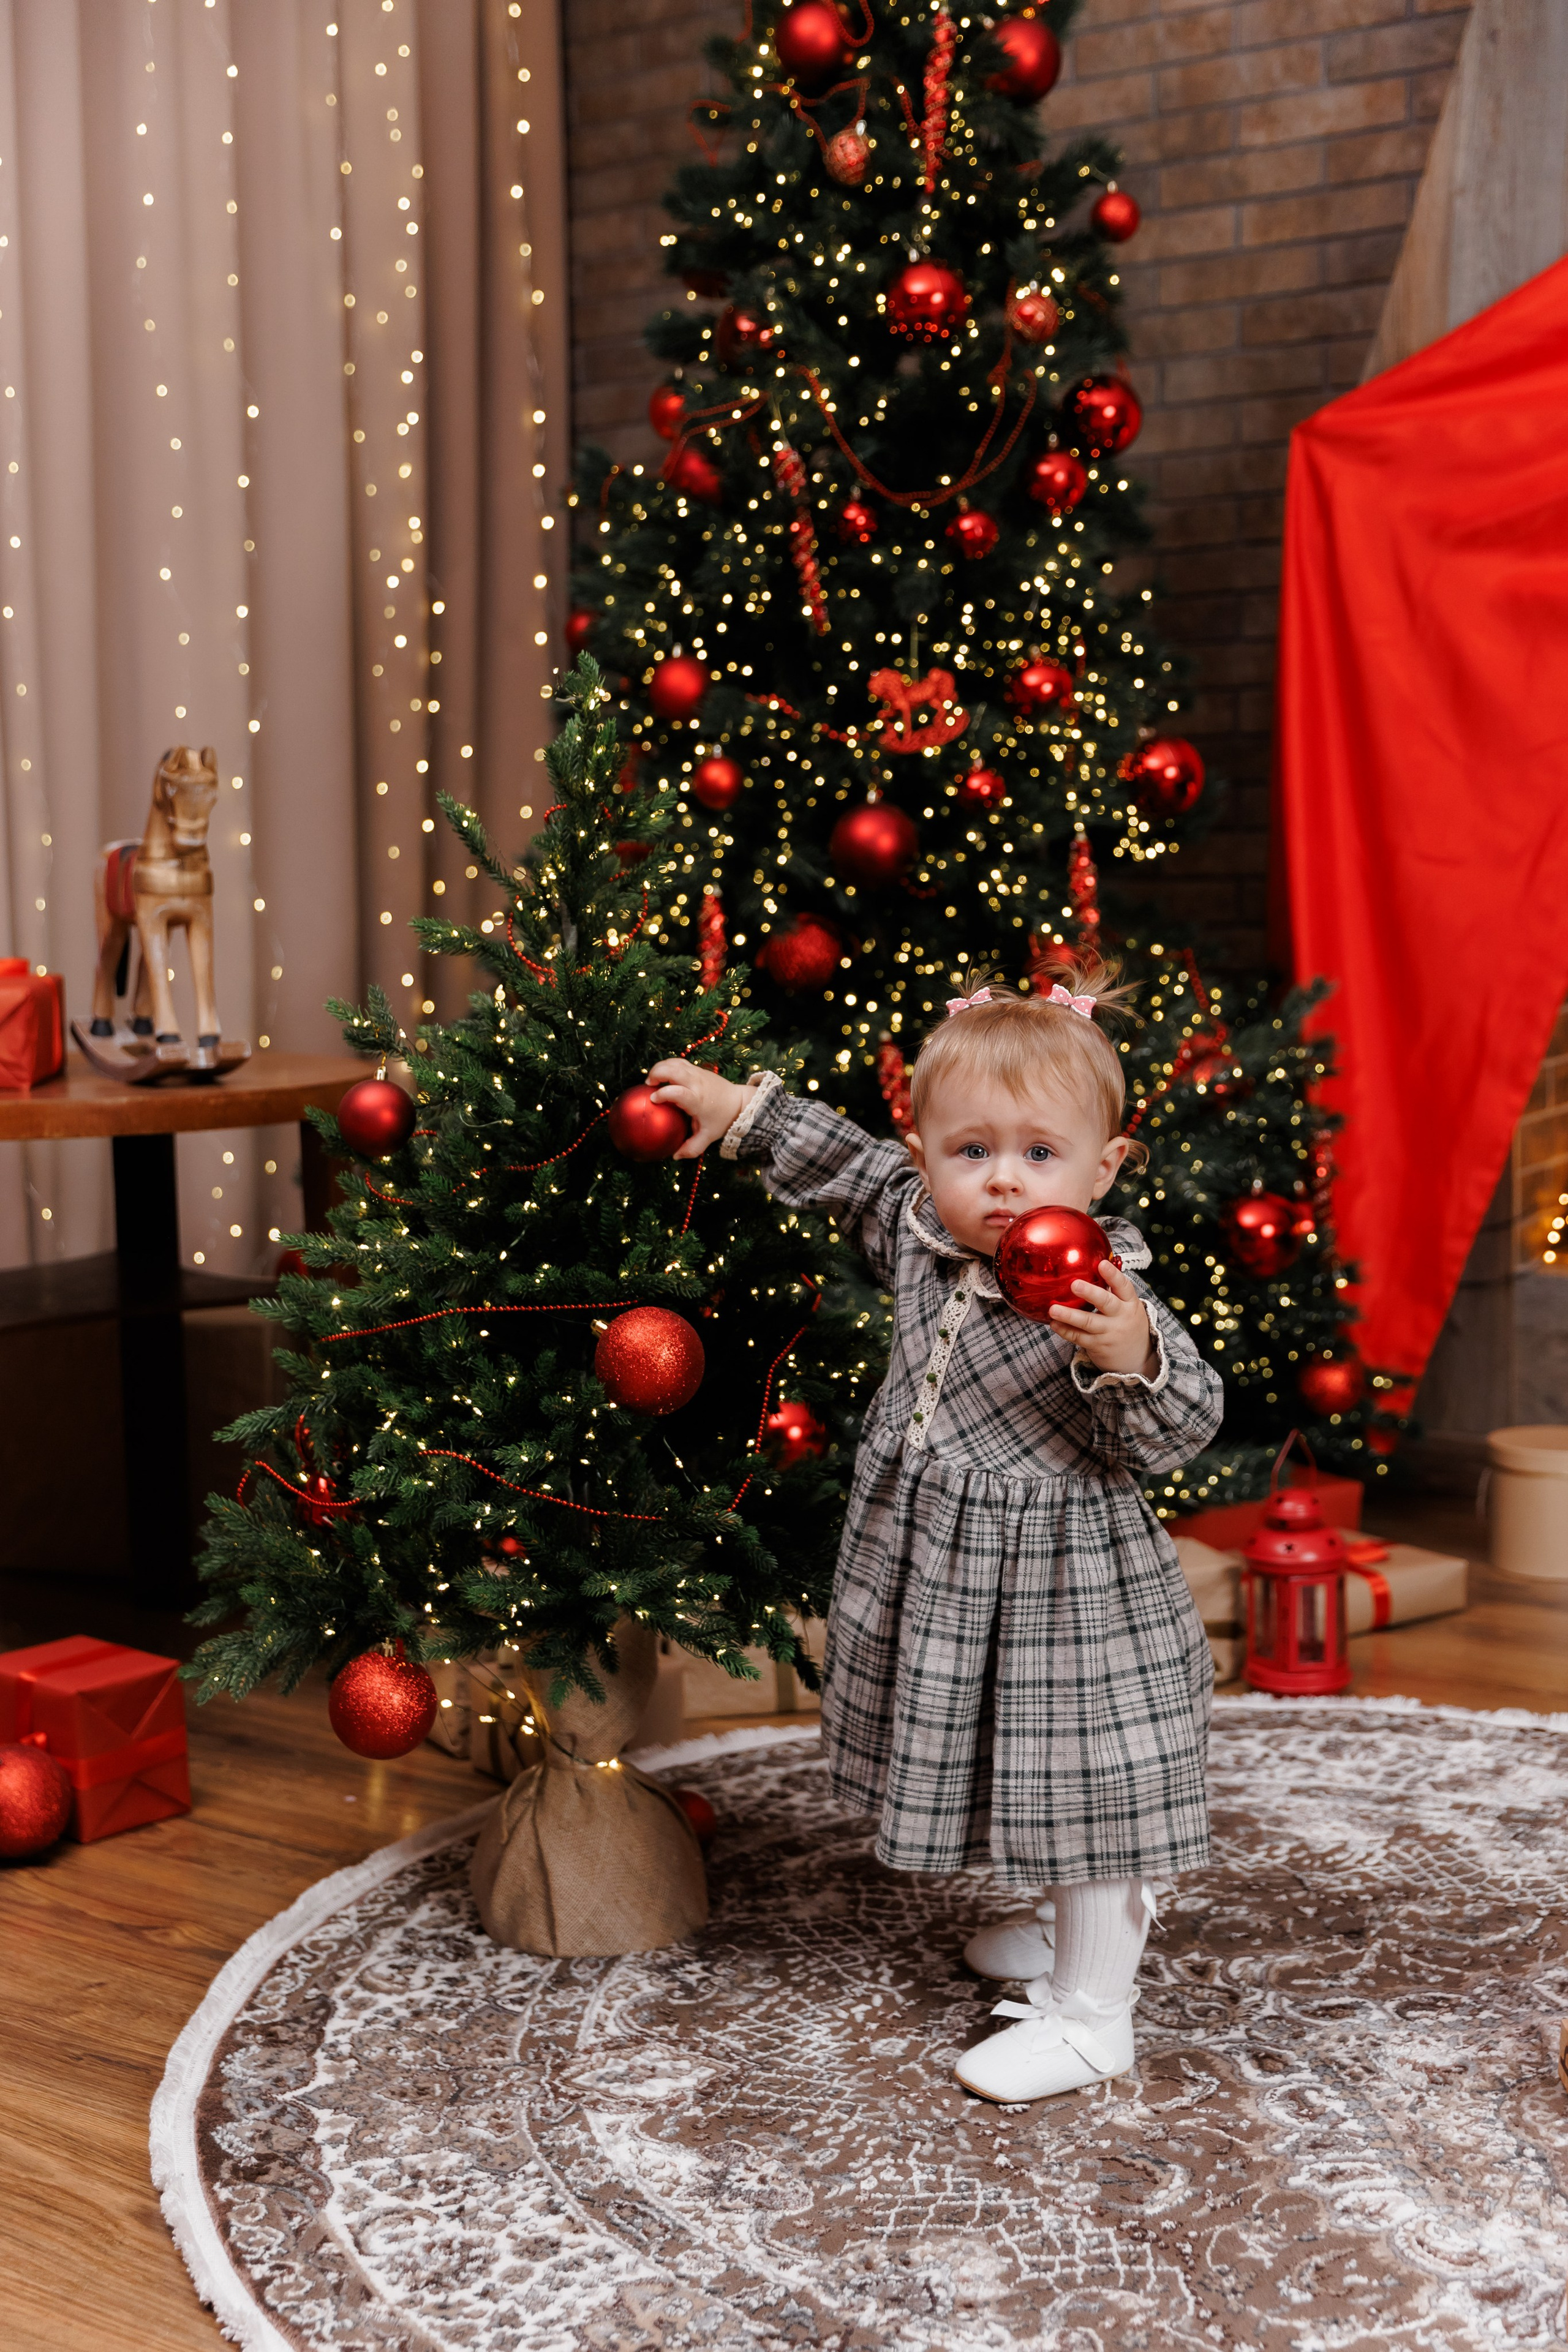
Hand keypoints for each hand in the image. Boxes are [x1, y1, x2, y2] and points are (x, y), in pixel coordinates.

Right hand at [646, 1058, 749, 1158]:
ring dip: (660, 1067)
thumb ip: (692, 1148)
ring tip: (653, 1080)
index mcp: (697, 1101)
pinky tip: (663, 1075)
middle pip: (673, 1070)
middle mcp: (696, 1084)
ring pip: (674, 1062)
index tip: (654, 1099)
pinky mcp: (697, 1069)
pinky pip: (679, 1061)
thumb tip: (675, 1156)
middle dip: (656, 1073)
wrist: (738, 1102)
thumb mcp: (707, 1137)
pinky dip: (667, 1064)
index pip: (678, 1092)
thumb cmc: (721, 1120)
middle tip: (649, 1085)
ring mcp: (697, 1073)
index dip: (663, 1094)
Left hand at [1049, 1259, 1157, 1377]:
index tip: (1101, 1264)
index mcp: (1130, 1303)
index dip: (1113, 1275)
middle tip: (1074, 1284)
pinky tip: (1054, 1323)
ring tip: (1053, 1309)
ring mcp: (1109, 1333)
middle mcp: (1121, 1317)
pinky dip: (1065, 1331)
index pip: (1123, 1286)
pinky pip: (1079, 1338)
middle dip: (1090, 1293)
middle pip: (1106, 1303)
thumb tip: (1095, 1262)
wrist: (1137, 1358)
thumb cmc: (1127, 1323)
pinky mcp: (1098, 1346)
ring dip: (1069, 1315)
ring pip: (1088, 1322)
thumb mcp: (1128, 1306)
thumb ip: (1113, 1289)